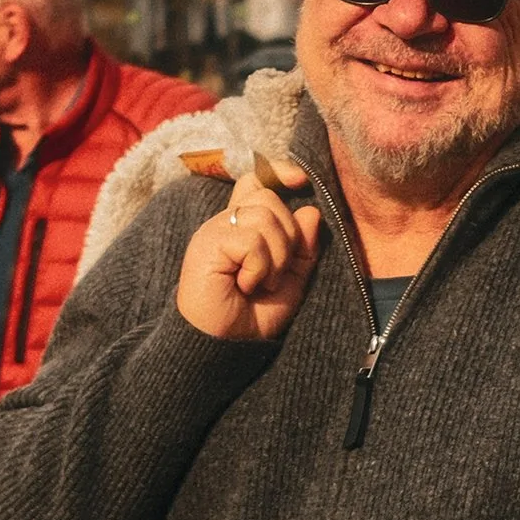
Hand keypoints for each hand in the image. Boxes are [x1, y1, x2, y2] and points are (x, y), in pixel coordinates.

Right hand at [176, 159, 321, 341]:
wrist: (223, 347)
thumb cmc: (250, 318)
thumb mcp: (290, 283)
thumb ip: (303, 250)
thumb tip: (311, 212)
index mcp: (242, 227)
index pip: (257, 182)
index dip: (278, 172)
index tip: (300, 180)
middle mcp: (226, 223)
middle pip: (269, 199)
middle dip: (287, 238)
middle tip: (274, 275)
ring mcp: (215, 230)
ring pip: (265, 217)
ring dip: (275, 258)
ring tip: (260, 284)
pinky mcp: (208, 243)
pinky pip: (252, 240)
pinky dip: (260, 268)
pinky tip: (246, 286)